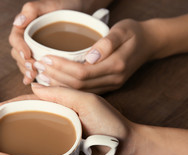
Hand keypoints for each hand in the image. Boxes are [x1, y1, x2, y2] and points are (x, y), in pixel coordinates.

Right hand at [0, 84, 137, 154]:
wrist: (129, 150)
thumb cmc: (112, 124)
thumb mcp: (89, 102)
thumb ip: (63, 93)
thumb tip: (33, 85)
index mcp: (60, 102)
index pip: (26, 102)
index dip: (5, 107)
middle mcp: (56, 116)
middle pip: (23, 116)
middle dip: (2, 120)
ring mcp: (57, 133)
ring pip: (28, 132)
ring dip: (9, 135)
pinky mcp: (61, 149)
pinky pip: (39, 148)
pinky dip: (24, 150)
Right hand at [9, 0, 82, 83]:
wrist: (76, 12)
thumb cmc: (62, 6)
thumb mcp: (49, 4)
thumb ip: (31, 9)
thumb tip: (18, 22)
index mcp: (23, 28)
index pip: (15, 39)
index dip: (19, 48)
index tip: (27, 55)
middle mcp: (25, 40)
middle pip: (18, 54)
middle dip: (24, 63)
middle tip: (32, 69)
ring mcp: (32, 51)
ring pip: (24, 63)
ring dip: (27, 71)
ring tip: (34, 77)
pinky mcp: (40, 59)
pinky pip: (33, 69)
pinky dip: (34, 76)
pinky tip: (35, 82)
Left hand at [31, 19, 156, 92]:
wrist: (150, 43)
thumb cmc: (134, 33)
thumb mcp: (123, 30)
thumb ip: (108, 43)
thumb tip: (90, 57)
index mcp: (116, 66)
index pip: (81, 73)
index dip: (61, 67)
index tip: (44, 59)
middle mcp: (113, 80)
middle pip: (77, 85)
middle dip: (55, 77)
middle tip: (37, 67)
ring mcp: (110, 85)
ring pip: (79, 91)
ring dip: (58, 84)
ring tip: (40, 75)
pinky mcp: (107, 87)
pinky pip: (84, 91)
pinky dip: (67, 87)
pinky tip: (54, 81)